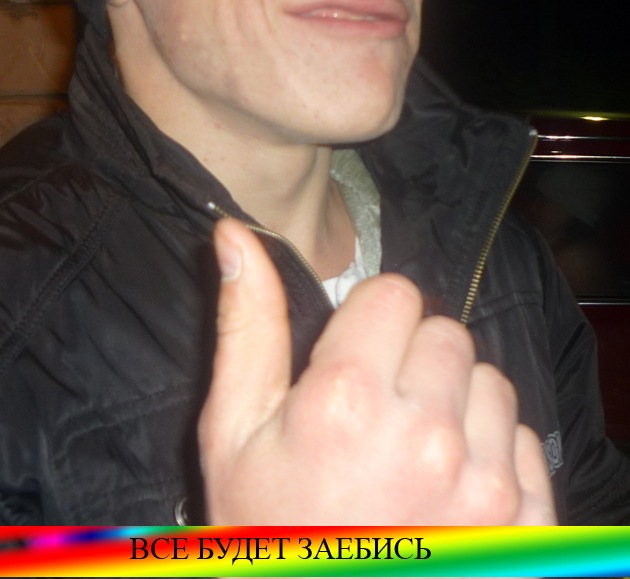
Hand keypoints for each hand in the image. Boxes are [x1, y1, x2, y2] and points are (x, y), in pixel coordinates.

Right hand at [199, 218, 556, 524]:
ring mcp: (480, 483)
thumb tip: (235, 232)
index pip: (396, 293)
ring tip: (412, 450)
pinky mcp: (519, 522)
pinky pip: (524, 439)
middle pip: (446, 332)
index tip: (352, 362)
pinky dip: (493, 453)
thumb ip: (246, 324)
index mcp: (346, 399)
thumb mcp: (235, 428)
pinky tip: (447, 486)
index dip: (370, 322)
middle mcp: (425, 434)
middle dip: (413, 359)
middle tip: (378, 413)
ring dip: (457, 404)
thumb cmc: (267, 527)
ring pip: (490, 381)